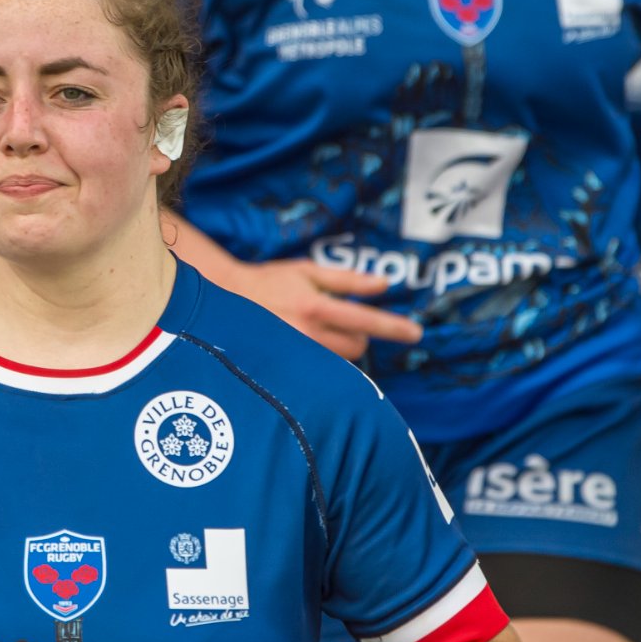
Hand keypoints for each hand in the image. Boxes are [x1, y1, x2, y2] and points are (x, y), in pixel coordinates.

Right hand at [224, 259, 421, 359]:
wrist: (224, 300)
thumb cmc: (270, 281)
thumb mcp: (307, 271)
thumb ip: (347, 279)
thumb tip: (384, 283)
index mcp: (314, 306)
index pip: (365, 320)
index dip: (394, 327)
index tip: (416, 332)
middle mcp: (307, 334)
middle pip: (357, 346)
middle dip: (359, 335)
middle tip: (339, 321)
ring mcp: (296, 355)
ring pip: (341, 362)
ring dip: (342, 348)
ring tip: (320, 332)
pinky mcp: (287, 370)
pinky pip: (322, 371)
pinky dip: (326, 360)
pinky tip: (311, 348)